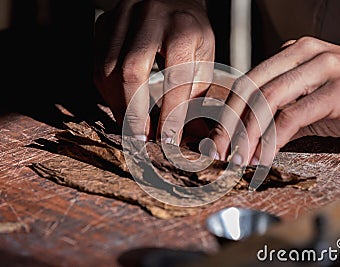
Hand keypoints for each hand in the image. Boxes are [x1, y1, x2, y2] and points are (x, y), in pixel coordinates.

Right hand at [93, 0, 214, 141]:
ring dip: (117, 104)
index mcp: (183, 27)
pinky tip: (119, 104)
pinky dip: (106, 90)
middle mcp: (149, 17)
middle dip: (134, 112)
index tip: (168, 140)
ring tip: (129, 125)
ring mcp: (122, 16)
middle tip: (139, 139)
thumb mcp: (204, 57)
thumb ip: (198, 94)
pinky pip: (97, 63)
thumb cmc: (190, 31)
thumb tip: (194, 135)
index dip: (170, 114)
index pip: (175, 79)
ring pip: (108, 69)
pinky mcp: (104, 22)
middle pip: (132, 72)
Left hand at [211, 37, 339, 165]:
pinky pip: (293, 115)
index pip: (249, 81)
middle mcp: (304, 53)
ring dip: (249, 135)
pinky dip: (274, 139)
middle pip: (251, 87)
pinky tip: (266, 156)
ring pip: (268, 100)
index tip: (221, 139)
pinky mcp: (338, 89)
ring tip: (242, 159)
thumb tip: (250, 137)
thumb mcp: (313, 102)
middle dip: (231, 123)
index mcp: (294, 53)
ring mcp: (322, 67)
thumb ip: (282, 111)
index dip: (229, 112)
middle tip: (222, 151)